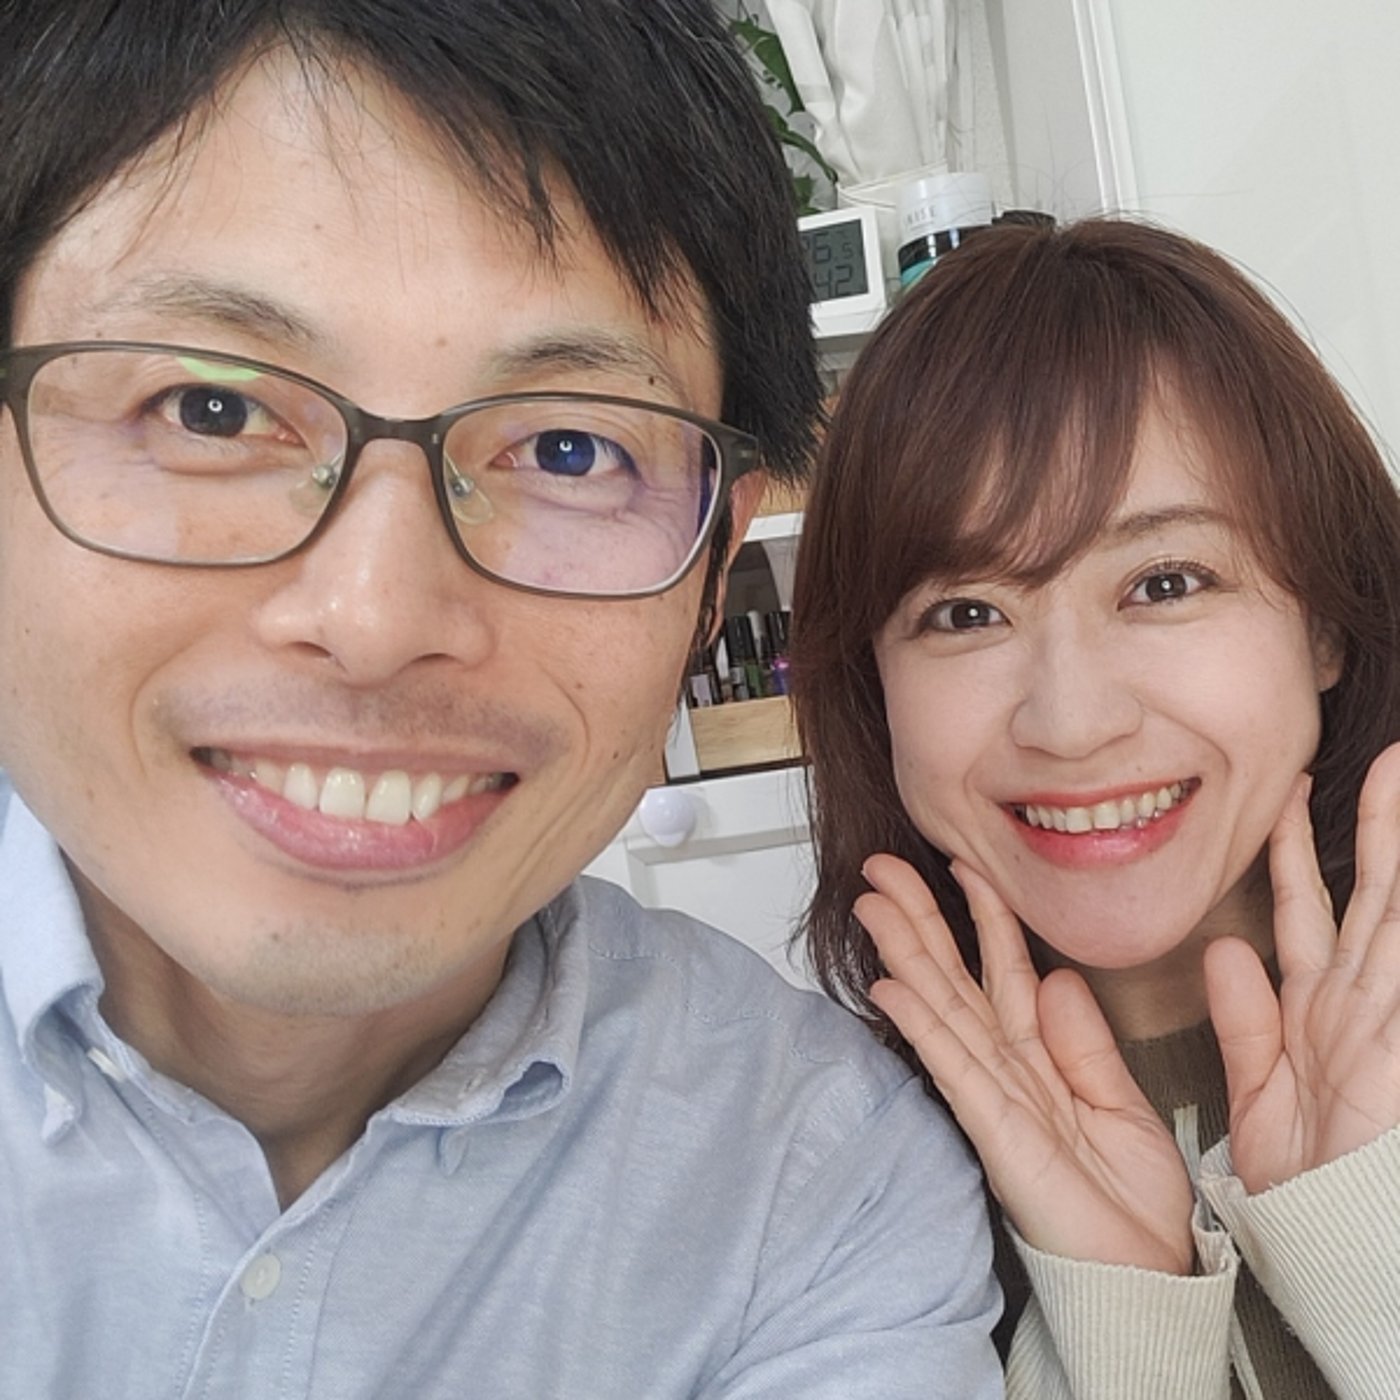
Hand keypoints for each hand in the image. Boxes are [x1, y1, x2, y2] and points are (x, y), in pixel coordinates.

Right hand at [858, 855, 1194, 1273]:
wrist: (1151, 1277)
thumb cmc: (1135, 1207)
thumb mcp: (1121, 1103)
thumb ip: (1085, 1042)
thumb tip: (1059, 978)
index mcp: (1043, 1060)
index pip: (1005, 972)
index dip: (983, 916)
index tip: (964, 867)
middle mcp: (1009, 1072)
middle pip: (955, 980)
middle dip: (919, 921)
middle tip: (882, 871)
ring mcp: (994, 1098)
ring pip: (943, 1010)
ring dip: (905, 956)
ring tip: (873, 907)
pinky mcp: (994, 1131)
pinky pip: (954, 1066)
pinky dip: (922, 1025)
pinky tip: (891, 988)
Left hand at [1206, 743, 1399, 1194]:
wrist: (1345, 1247)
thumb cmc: (1308, 1182)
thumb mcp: (1261, 1091)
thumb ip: (1245, 1020)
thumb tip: (1222, 949)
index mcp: (1317, 1008)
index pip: (1308, 909)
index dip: (1301, 852)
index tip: (1289, 798)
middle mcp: (1361, 1000)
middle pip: (1371, 892)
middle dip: (1376, 824)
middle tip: (1379, 758)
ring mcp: (1389, 1016)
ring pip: (1398, 909)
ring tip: (1398, 775)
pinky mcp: (1397, 1036)